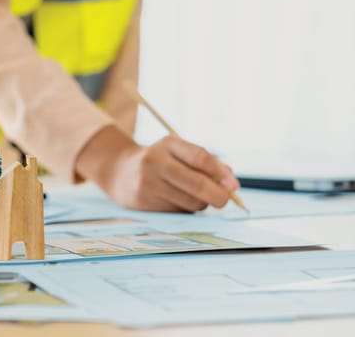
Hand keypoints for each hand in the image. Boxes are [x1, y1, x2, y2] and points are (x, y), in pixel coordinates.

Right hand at [77, 126, 239, 211]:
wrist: (120, 172)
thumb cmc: (161, 162)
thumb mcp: (180, 154)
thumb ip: (208, 165)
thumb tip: (233, 186)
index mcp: (168, 144)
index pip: (200, 157)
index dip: (220, 173)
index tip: (233, 185)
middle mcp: (156, 162)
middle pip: (196, 183)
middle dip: (217, 195)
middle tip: (226, 201)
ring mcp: (148, 183)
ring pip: (189, 201)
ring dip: (201, 203)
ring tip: (195, 196)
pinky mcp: (144, 202)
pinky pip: (178, 211)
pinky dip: (185, 208)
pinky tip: (176, 200)